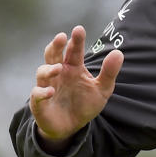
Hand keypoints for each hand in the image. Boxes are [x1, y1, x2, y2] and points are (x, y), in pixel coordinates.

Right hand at [29, 25, 122, 142]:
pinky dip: (41, 92)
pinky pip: (36, 94)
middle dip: (56, 45)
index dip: (76, 41)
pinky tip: (50, 91)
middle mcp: (58, 73)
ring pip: (42, 72)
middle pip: (53, 55)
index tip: (79, 29)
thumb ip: (109, 72)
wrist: (72, 126)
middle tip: (61, 37)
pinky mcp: (40, 102)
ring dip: (49, 69)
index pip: (73, 50)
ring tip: (59, 68)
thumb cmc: (85, 104)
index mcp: (73, 67)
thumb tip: (119, 52)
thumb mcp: (102, 89)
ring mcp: (47, 86)